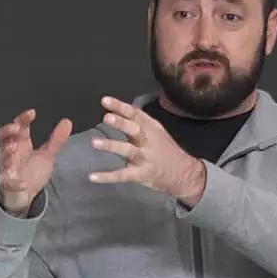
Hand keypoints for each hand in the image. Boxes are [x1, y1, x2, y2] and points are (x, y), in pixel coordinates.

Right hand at [0, 109, 72, 215]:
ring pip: (0, 155)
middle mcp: (10, 151)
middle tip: (17, 128)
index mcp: (21, 142)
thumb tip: (67, 121)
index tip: (32, 113)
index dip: (23, 118)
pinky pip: (6, 179)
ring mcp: (6, 166)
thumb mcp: (47, 155)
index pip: (19, 126)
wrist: (26, 194)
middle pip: (1, 136)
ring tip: (13, 148)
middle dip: (7, 131)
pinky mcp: (6, 181)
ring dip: (5, 151)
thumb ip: (56, 140)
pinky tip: (21, 182)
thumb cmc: (33, 172)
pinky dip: (12, 180)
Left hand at [88, 96, 205, 206]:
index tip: (105, 100)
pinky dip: (107, 176)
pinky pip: (122, 175)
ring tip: (94, 142)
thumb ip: (139, 120)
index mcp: (150, 128)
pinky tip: (92, 177)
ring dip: (110, 145)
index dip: (120, 106)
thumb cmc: (166, 149)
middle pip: (133, 129)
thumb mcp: (156, 130)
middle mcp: (147, 141)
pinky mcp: (141, 174)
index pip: (134, 114)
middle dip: (120, 123)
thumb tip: (123, 107)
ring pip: (126, 150)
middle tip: (106, 117)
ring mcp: (144, 158)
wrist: (184, 173)